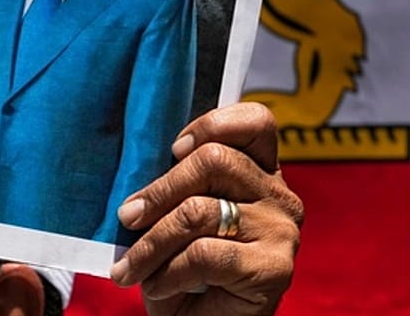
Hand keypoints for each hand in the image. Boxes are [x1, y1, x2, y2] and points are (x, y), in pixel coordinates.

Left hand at [110, 103, 303, 315]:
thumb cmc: (187, 272)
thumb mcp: (178, 218)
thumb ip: (176, 187)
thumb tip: (134, 162)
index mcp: (260, 173)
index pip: (255, 122)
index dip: (212, 124)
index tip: (173, 148)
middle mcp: (279, 196)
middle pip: (214, 161)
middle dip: (159, 190)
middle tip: (128, 216)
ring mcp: (281, 231)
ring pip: (199, 211)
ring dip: (152, 242)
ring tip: (131, 265)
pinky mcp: (275, 269)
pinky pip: (205, 254)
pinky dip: (168, 272)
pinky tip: (157, 286)